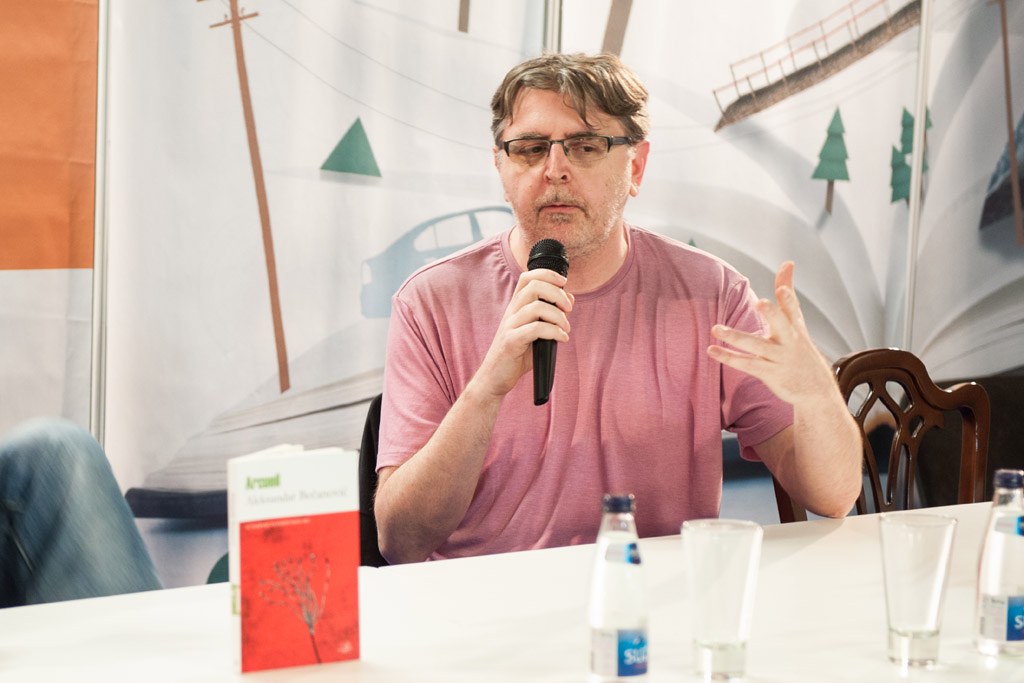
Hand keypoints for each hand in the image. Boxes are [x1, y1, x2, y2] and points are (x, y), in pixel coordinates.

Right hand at [472, 269, 573, 398]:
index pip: (527, 277)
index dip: (547, 274)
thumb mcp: (536, 332)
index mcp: (516, 306)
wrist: (495, 377)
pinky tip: (562, 339)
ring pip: (536, 306)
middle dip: (557, 294)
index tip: (563, 282)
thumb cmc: (517, 355)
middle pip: (534, 286)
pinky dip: (554, 331)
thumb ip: (551, 315)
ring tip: (566, 329)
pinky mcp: (511, 342)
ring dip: (558, 316)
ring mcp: (510, 326)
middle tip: (568, 309)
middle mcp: (511, 312)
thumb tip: (569, 298)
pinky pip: (535, 329)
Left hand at [706, 262, 833, 406]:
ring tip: (715, 328)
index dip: (788, 298)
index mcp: (795, 326)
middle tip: (761, 303)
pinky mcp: (769, 373)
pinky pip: (747, 364)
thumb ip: (787, 291)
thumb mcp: (796, 320)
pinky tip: (711, 350)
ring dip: (736, 338)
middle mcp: (789, 340)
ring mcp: (779, 358)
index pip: (792, 308)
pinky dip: (729, 358)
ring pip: (757, 346)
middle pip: (782, 325)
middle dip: (773, 314)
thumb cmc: (799, 346)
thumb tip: (788, 262)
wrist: (815, 388)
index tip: (782, 287)